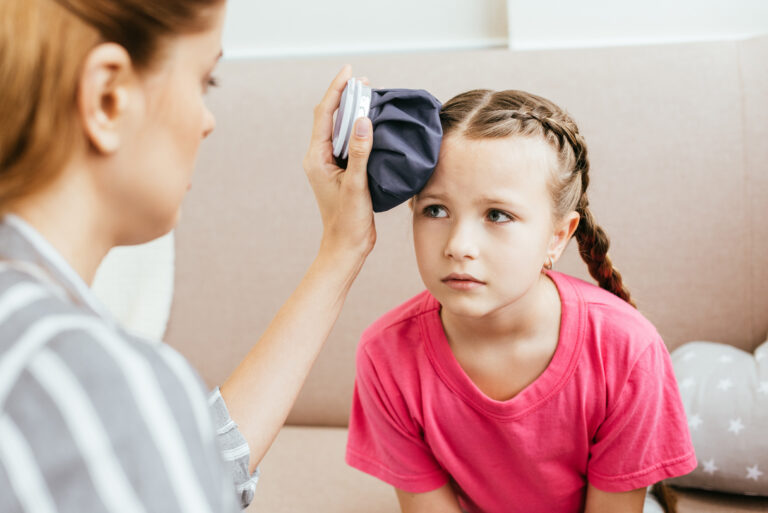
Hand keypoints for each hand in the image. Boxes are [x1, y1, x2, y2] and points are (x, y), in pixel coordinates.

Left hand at [303, 65, 375, 258]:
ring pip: (339, 130)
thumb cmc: (348, 221)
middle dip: (345, 96)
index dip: (337, 90)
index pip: (324, 114)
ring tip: (369, 96)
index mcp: (316, 158)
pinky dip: (359, 130)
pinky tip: (373, 125)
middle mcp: (319, 158)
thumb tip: (362, 120)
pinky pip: (348, 143)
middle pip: (330, 118)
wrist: (346, 247)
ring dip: (352, 112)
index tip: (350, 72)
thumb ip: (359, 152)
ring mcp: (330, 165)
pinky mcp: (342, 172)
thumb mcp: (356, 185)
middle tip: (364, 81)